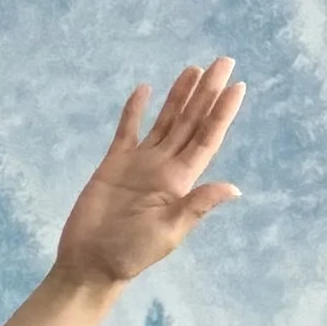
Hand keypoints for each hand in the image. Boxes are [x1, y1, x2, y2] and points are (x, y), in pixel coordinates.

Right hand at [54, 59, 244, 290]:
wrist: (89, 264)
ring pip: (164, 121)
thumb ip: (196, 205)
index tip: (237, 86)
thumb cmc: (129, 254)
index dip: (222, 113)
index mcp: (180, 182)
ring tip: (193, 69)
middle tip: (223, 61)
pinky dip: (134, 111)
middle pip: (190, 122)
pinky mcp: (113, 164)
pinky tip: (145, 90)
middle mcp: (164, 167)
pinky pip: (127, 131)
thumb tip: (234, 188)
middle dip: (206, 93)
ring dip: (179, 96)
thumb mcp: (168, 233)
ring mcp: (139, 164)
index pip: (206, 139)